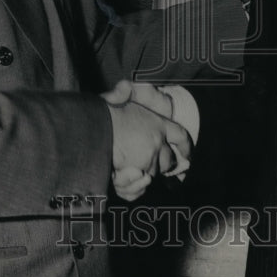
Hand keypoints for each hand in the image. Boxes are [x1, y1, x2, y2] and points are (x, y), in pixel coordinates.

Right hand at [104, 81, 191, 199]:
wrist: (90, 129)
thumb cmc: (102, 114)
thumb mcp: (114, 96)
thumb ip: (123, 90)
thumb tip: (123, 88)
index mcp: (158, 124)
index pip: (180, 136)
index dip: (185, 146)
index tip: (186, 154)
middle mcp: (157, 144)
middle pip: (168, 161)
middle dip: (161, 163)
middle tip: (146, 161)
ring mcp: (148, 161)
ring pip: (152, 175)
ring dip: (142, 174)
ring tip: (126, 167)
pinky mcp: (135, 176)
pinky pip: (140, 188)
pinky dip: (134, 187)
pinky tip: (121, 177)